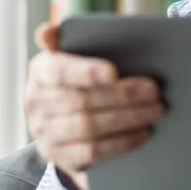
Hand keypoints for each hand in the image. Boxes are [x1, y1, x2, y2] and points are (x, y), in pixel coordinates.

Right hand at [24, 22, 164, 189]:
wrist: (62, 121)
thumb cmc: (78, 80)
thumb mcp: (74, 57)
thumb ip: (67, 41)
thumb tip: (45, 33)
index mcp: (40, 70)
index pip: (59, 70)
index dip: (86, 72)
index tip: (114, 72)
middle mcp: (35, 102)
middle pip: (81, 101)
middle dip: (122, 96)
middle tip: (153, 91)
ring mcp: (44, 132)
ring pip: (88, 127)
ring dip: (127, 119)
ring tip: (155, 110)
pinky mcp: (58, 156)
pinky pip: (92, 152)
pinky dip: (121, 142)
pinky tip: (143, 133)